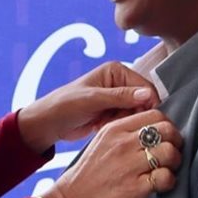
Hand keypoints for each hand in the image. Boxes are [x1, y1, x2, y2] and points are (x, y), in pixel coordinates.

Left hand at [17, 62, 158, 152]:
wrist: (49, 123)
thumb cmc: (66, 105)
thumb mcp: (93, 100)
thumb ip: (120, 97)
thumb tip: (147, 94)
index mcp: (116, 70)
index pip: (145, 86)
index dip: (146, 103)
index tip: (139, 118)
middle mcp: (119, 82)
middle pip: (143, 101)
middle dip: (133, 114)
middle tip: (116, 121)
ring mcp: (117, 99)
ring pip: (136, 114)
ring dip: (125, 122)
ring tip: (105, 123)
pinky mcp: (112, 113)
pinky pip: (127, 121)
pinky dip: (119, 126)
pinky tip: (102, 126)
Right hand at [40, 109, 182, 197]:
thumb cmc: (85, 176)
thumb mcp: (100, 143)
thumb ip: (123, 134)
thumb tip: (151, 132)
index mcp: (114, 129)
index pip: (155, 115)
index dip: (166, 126)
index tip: (164, 138)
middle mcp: (123, 143)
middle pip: (167, 129)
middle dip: (175, 141)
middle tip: (170, 154)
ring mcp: (130, 165)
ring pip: (170, 152)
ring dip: (174, 162)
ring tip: (166, 170)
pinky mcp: (136, 187)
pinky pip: (167, 177)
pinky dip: (169, 182)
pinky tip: (160, 186)